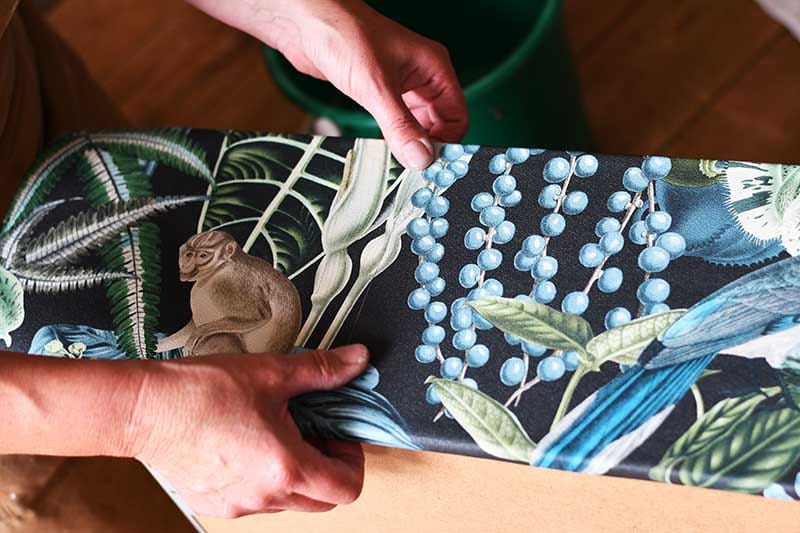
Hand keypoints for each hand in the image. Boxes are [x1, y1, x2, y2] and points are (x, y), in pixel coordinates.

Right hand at [128, 344, 369, 517]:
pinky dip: (264, 480)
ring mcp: (238, 506)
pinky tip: (248, 445)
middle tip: (316, 433)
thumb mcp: (272, 373)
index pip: (347, 487)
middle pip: (322, 501)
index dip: (352, 459)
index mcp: (286, 468)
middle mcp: (265, 496)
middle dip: (328, 468)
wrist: (143, 409)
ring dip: (296, 474)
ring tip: (279, 434)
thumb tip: (358, 360)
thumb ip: (322, 370)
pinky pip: (255, 501)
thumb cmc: (202, 391)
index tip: (339, 434)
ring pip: (288, 502)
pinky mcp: (214, 505)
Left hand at [187, 0, 468, 169]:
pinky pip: (395, 122)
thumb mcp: (376, 87)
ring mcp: (400, 85)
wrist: (305, 25)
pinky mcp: (379, 92)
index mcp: (433, 68)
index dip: (447, 142)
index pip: (456, 116)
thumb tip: (421, 158)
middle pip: (439, 124)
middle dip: (427, 147)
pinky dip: (391, 138)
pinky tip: (381, 148)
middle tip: (412, 169)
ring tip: (395, 161)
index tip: (432, 164)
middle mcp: (421, 77)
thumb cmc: (343, 35)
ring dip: (407, 144)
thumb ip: (400, 126)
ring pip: (416, 125)